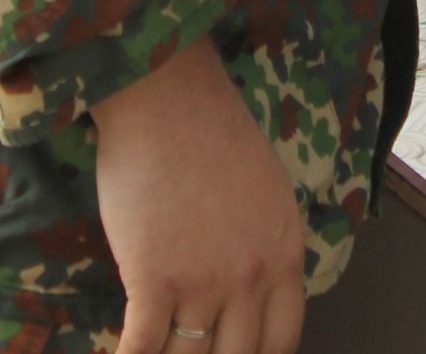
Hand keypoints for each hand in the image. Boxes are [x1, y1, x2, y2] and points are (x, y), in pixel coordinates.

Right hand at [92, 36, 305, 353]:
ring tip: (155, 349)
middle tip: (189, 351)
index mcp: (284, 253)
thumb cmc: (210, 129)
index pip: (282, 341)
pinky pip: (141, 349)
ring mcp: (203, 284)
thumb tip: (254, 294)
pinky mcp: (154, 281)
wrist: (166, 96)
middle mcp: (251, 277)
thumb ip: (266, 246)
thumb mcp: (266, 190)